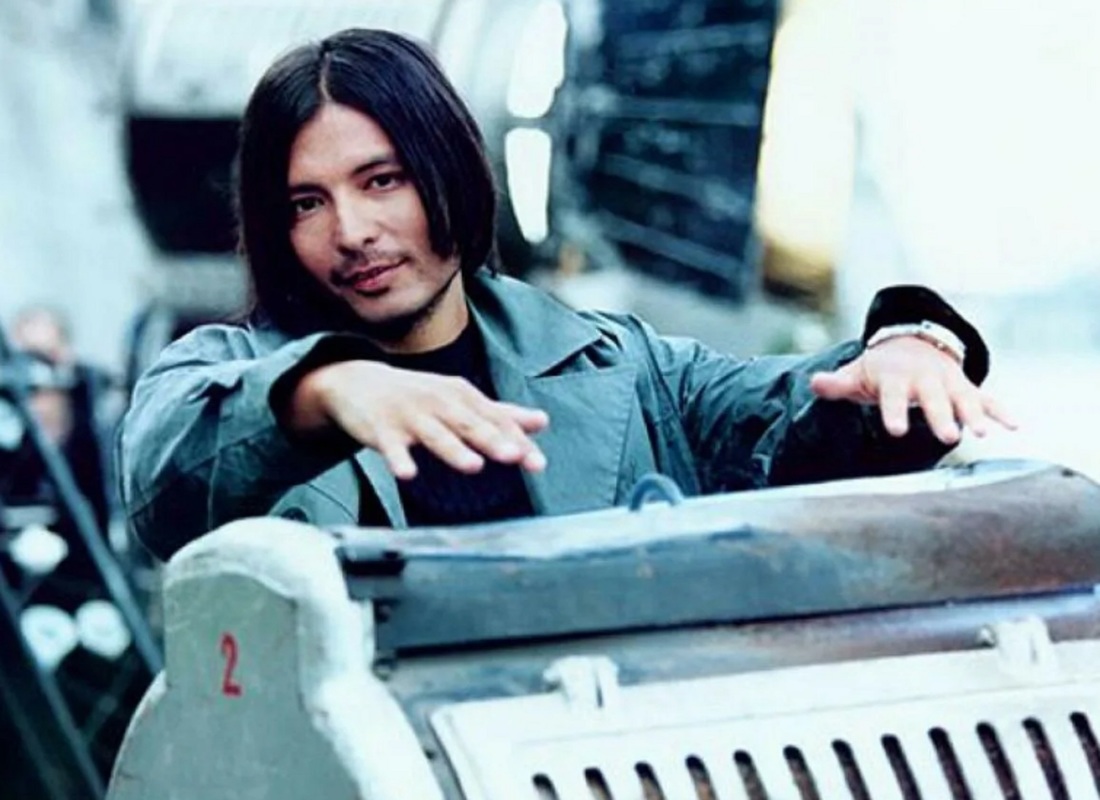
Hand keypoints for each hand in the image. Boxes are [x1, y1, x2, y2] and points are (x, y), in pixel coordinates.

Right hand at [291, 361, 548, 478]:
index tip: (537, 462)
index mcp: (462, 396)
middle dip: (492, 440)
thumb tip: (542, 421)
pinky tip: (407, 474)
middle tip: (514, 456)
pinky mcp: (381, 428)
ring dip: (454, 450)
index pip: (495, 420)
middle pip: (469, 424)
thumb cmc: (418, 396)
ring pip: (435, 435)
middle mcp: (439, 402)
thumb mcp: (460, 399)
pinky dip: (398, 459)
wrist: (358, 382)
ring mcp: (410, 414)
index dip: (517, 440)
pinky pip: (391, 446)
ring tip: (474, 467)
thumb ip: (501, 413)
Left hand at [809, 336, 1016, 443]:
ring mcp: (949, 382)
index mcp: (896, 377)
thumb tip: (814, 383)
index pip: (894, 396)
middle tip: (949, 438)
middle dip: (941, 417)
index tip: (898, 431)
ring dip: (975, 415)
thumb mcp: (856, 373)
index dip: (895, 412)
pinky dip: (1001, 410)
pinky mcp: (965, 387)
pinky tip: (1015, 425)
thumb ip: (837, 383)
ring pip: (964, 398)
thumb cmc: (878, 369)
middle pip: (934, 399)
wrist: (910, 342)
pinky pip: (987, 398)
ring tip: (984, 434)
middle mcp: (925, 378)